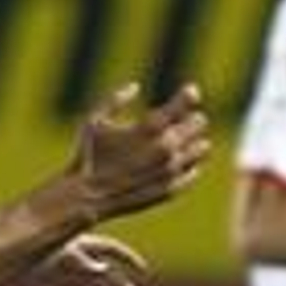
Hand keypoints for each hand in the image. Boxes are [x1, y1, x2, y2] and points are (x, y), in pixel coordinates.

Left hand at [27, 233, 147, 285]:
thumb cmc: (24, 245)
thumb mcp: (56, 254)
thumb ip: (80, 262)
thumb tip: (103, 270)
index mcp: (76, 245)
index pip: (109, 249)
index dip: (127, 259)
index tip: (142, 271)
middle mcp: (66, 255)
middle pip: (98, 268)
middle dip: (117, 282)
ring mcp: (51, 266)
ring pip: (80, 282)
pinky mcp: (35, 278)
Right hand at [69, 81, 209, 223]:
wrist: (84, 198)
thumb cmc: (87, 157)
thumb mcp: (93, 122)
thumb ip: (114, 100)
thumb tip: (134, 87)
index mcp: (149, 128)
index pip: (186, 102)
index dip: (189, 95)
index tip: (188, 93)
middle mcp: (164, 147)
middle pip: (198, 123)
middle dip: (192, 119)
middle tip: (185, 120)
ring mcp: (169, 170)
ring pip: (201, 148)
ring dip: (195, 142)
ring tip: (181, 142)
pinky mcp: (170, 189)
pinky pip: (192, 173)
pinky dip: (188, 166)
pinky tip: (176, 163)